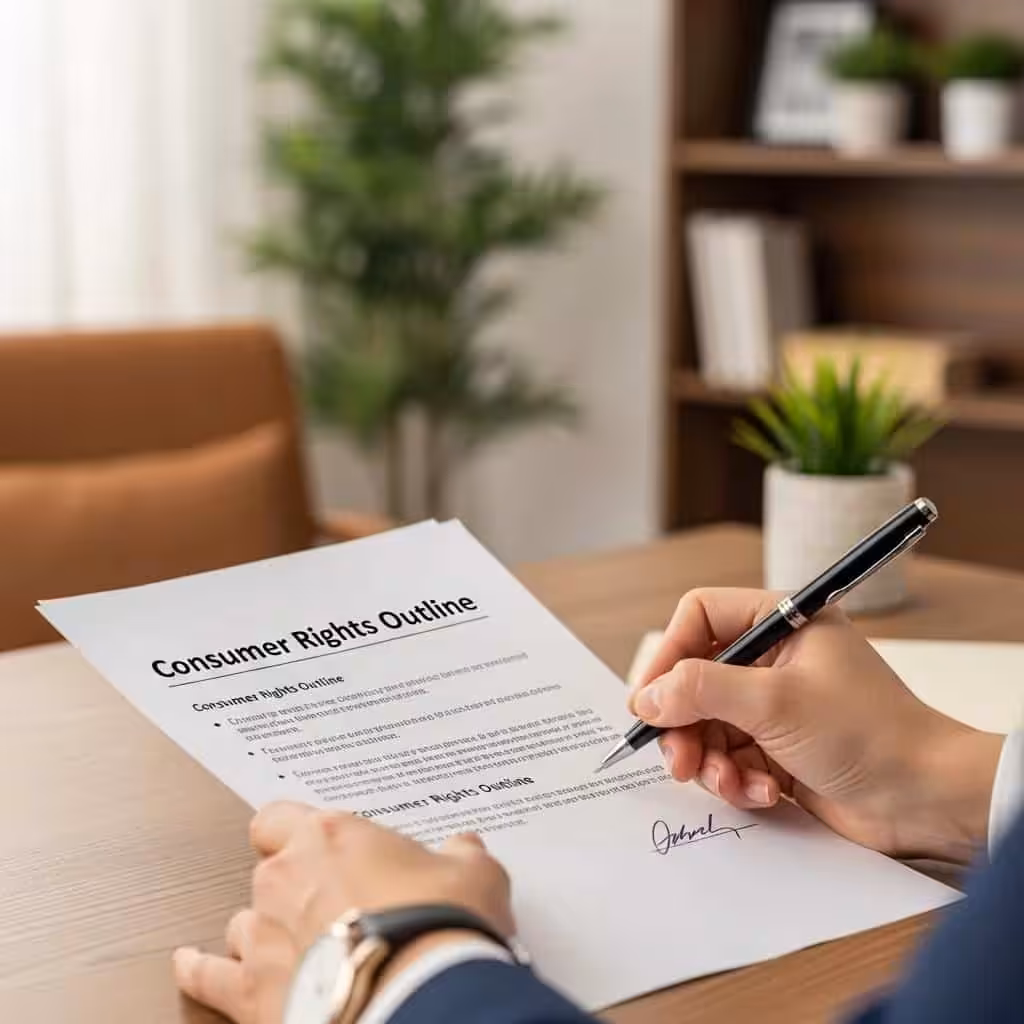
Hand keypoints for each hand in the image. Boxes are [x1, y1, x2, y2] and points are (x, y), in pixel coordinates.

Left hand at [173, 803, 513, 1023]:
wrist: (419, 999)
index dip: (291, 830)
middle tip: (330, 905)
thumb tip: (466, 847)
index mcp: (331, 835)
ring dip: (262, 932)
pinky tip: (188, 965)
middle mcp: (286, 877)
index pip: (281, 816)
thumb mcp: (473, 875)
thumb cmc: (440, 926)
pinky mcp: (249, 994)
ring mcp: (262, 935)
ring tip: (293, 949)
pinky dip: (198, 971)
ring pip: (242, 922)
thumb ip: (462, 855)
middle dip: (293, 887)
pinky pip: (207, 978)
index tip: (309, 843)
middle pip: (268, 870)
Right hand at [629, 589, 1003, 864]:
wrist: (927, 799)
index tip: (649, 699)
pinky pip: (731, 758)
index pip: (700, 619)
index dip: (668, 655)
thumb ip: (701, 691)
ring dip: (711, 760)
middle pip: (695, 679)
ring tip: (729, 783)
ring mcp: (776, 706)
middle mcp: (775, 659)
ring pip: (708, 725)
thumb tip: (646, 697)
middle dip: (684, 723)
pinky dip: (737, 780)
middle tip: (678, 759)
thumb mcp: (774, 702)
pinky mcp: (779, 750)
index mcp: (782, 623)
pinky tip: (765, 795)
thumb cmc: (867, 733)